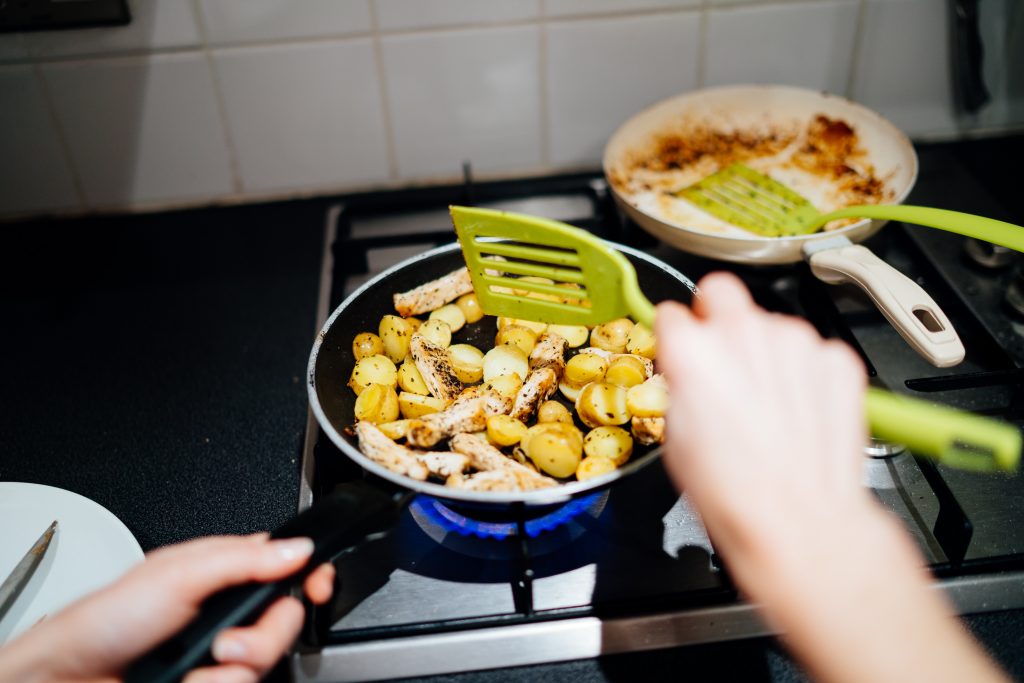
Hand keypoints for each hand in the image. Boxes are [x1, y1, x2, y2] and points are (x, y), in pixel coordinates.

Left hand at [0, 534, 335, 682]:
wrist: (74, 678)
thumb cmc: (111, 618)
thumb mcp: (180, 574)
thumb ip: (244, 558)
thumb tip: (298, 548)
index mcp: (226, 569)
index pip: (289, 565)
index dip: (311, 575)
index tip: (318, 585)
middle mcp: (229, 610)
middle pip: (287, 619)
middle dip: (264, 635)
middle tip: (228, 640)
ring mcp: (222, 652)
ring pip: (267, 661)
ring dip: (233, 668)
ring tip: (201, 661)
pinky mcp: (213, 681)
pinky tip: (188, 678)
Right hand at [655, 272, 1007, 682]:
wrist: (799, 519)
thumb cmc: (734, 491)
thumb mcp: (676, 436)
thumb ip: (683, 384)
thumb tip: (690, 372)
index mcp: (693, 351)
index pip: (674, 311)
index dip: (676, 333)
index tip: (682, 346)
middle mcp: (745, 333)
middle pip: (723, 292)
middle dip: (717, 314)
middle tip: (721, 353)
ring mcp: (797, 343)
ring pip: (773, 324)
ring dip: (766, 351)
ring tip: (767, 403)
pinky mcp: (837, 360)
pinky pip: (813, 352)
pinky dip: (806, 374)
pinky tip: (798, 411)